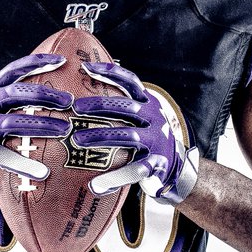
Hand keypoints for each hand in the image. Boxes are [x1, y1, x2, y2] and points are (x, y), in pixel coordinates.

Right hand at [0, 54, 72, 188]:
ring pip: (14, 121)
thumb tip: (52, 95)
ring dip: (42, 125)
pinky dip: (24, 164)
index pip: (14, 70)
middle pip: (18, 93)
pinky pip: (3, 155)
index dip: (37, 63)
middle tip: (69, 101)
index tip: (62, 61)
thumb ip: (11, 99)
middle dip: (46, 95)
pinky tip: (42, 172)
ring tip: (64, 130)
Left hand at [72, 62, 198, 204]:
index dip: (109, 72)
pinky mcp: (157, 164)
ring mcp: (156, 141)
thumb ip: (122, 106)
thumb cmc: (148, 138)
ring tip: (77, 140)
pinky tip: (95, 184)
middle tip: (75, 108)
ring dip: (101, 136)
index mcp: (149, 103)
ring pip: (127, 135)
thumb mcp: (141, 117)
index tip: (85, 67)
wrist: (176, 167)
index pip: (130, 82)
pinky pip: (134, 170)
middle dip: (99, 105)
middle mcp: (155, 118)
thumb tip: (87, 85)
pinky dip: (114, 177)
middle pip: (125, 106)